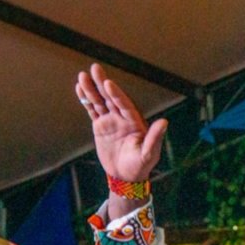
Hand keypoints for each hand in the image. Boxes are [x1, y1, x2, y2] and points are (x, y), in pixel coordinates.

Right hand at [76, 63, 166, 183]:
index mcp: (135, 121)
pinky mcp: (101, 126)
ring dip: (91, 89)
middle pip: (110, 97)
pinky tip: (80, 88)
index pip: (124, 104)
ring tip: (82, 75)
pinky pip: (92, 110)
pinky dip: (86, 100)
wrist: (126, 176)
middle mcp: (122, 117)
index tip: (108, 83)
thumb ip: (154, 138)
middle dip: (102, 83)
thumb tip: (164, 122)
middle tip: (94, 68)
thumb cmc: (140, 166)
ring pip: (99, 101)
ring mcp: (111, 120)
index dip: (116, 94)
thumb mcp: (149, 154)